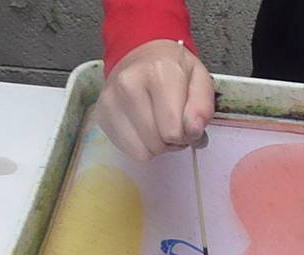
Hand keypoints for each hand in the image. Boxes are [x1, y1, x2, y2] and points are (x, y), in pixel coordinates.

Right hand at [96, 39, 214, 160]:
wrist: (142, 54)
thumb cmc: (174, 69)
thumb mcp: (200, 80)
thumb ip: (202, 107)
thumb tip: (194, 131)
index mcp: (159, 73)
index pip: (173, 131)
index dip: (187, 135)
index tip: (187, 123)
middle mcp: (128, 84)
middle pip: (157, 144)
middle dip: (171, 142)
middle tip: (174, 125)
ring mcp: (110, 100)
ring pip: (141, 152)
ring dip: (156, 146)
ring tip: (159, 126)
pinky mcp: (101, 114)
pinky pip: (128, 150)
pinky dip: (140, 145)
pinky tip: (144, 127)